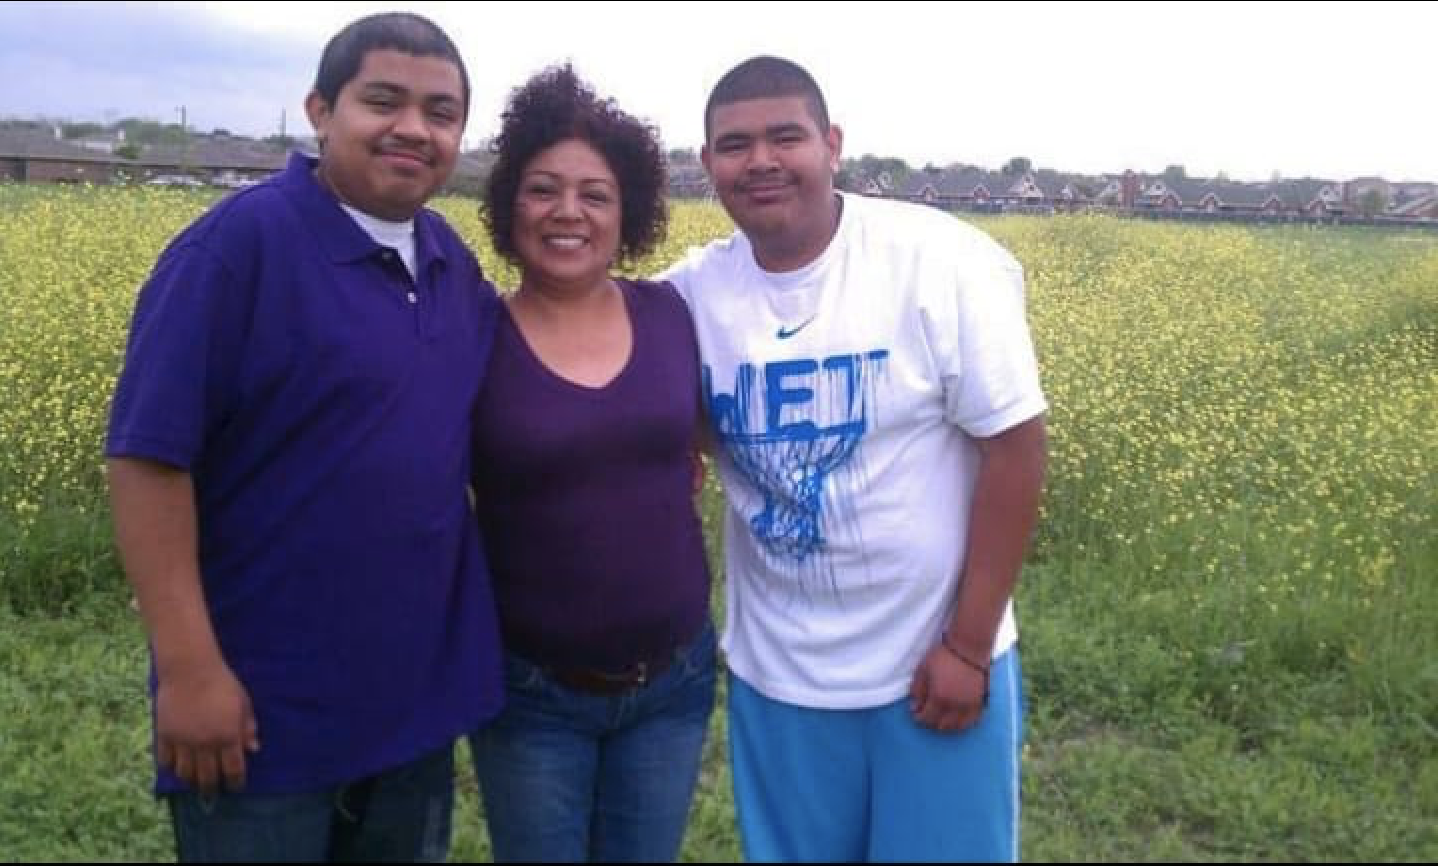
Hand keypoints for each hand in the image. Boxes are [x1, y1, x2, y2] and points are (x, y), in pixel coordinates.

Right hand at [155, 662, 259, 792]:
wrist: (190, 669)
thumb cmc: (222, 683)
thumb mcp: (243, 703)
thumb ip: (247, 727)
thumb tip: (254, 749)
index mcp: (228, 736)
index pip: (233, 770)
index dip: (235, 782)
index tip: (236, 786)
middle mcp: (205, 743)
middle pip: (207, 778)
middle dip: (212, 788)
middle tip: (214, 791)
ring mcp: (183, 741)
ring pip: (185, 774)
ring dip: (191, 781)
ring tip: (195, 782)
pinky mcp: (165, 735)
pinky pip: (166, 761)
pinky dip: (171, 768)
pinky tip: (177, 768)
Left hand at [909, 643, 986, 733]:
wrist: (969, 648)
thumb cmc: (943, 656)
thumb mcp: (922, 670)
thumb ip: (916, 690)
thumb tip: (914, 707)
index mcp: (939, 698)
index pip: (927, 718)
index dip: (919, 717)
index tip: (916, 712)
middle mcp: (955, 706)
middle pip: (941, 726)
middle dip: (932, 721)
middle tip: (928, 712)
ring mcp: (970, 706)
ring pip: (957, 727)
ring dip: (947, 724)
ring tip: (941, 716)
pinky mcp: (980, 702)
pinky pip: (972, 721)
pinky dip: (963, 723)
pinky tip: (957, 718)